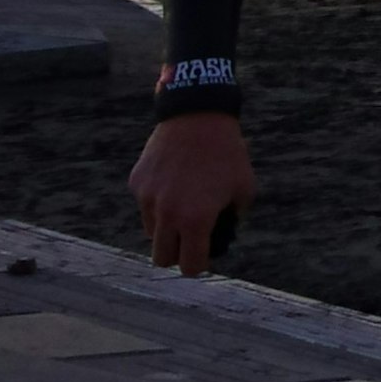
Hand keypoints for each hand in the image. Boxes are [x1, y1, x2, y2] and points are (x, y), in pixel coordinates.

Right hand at [129, 111, 254, 275]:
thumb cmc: (227, 155)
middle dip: (176, 254)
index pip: (190, 266)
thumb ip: (231, 220)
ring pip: (152, 232)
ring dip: (166, 229)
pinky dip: (157, 203)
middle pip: (161, 258)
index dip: (199, 265)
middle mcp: (167, 213)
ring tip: (184, 205)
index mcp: (196, 220)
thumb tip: (219, 239)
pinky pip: (145, 205)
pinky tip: (173, 182)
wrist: (198, 116)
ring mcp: (148, 198)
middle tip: (189, 241)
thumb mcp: (243, 190)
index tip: (202, 257)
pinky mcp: (137, 183)